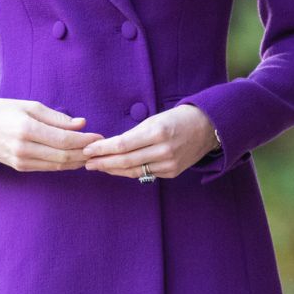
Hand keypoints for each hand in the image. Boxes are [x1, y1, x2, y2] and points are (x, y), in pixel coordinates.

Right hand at [0, 98, 105, 172]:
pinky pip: (48, 168)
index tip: (99, 136)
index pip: (64, 140)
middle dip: (85, 152)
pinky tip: (75, 158)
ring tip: (91, 153)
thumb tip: (82, 124)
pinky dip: (64, 165)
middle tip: (100, 147)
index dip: (85, 140)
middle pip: (64, 156)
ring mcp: (21, 161)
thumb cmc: (4, 110)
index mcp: (27, 129)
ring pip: (58, 165)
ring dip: (77, 161)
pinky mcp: (20, 167)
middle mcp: (24, 148)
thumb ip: (57, 117)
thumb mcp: (30, 106)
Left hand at [81, 103, 218, 178]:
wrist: (207, 128)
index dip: (102, 149)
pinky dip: (129, 172)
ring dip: (113, 170)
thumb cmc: (176, 119)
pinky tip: (117, 169)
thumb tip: (109, 147)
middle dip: (103, 163)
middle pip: (125, 161)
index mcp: (157, 132)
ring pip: (133, 171)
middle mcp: (163, 150)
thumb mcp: (154, 120)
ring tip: (98, 167)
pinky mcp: (172, 172)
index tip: (87, 150)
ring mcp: (169, 164)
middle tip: (87, 163)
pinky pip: (145, 174)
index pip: (122, 144)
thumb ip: (133, 135)